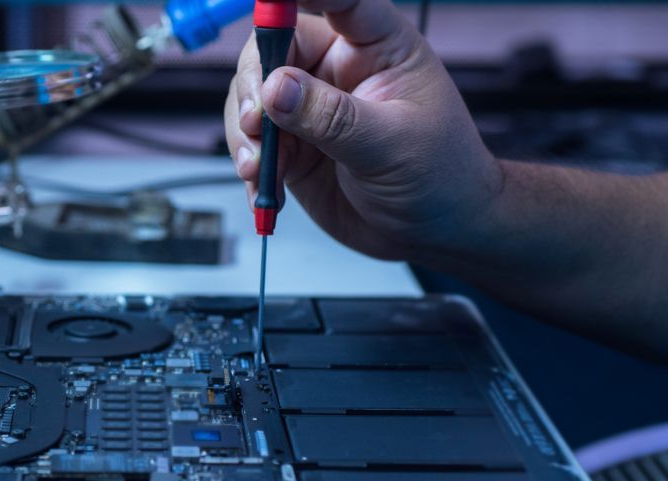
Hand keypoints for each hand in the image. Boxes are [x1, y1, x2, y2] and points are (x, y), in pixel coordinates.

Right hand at [224, 0, 503, 260]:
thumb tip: (276, 87)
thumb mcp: (390, 145)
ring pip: (254, 94)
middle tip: (257, 123)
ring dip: (246, 131)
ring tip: (260, 168)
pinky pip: (252, 140)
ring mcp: (311, 106)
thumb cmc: (438, 175)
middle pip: (274, 46)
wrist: (433, 230)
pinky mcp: (293, 144)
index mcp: (377, 45)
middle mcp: (338, 67)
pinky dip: (249, 164)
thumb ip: (333, 117)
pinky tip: (263, 188)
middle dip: (255, 84)